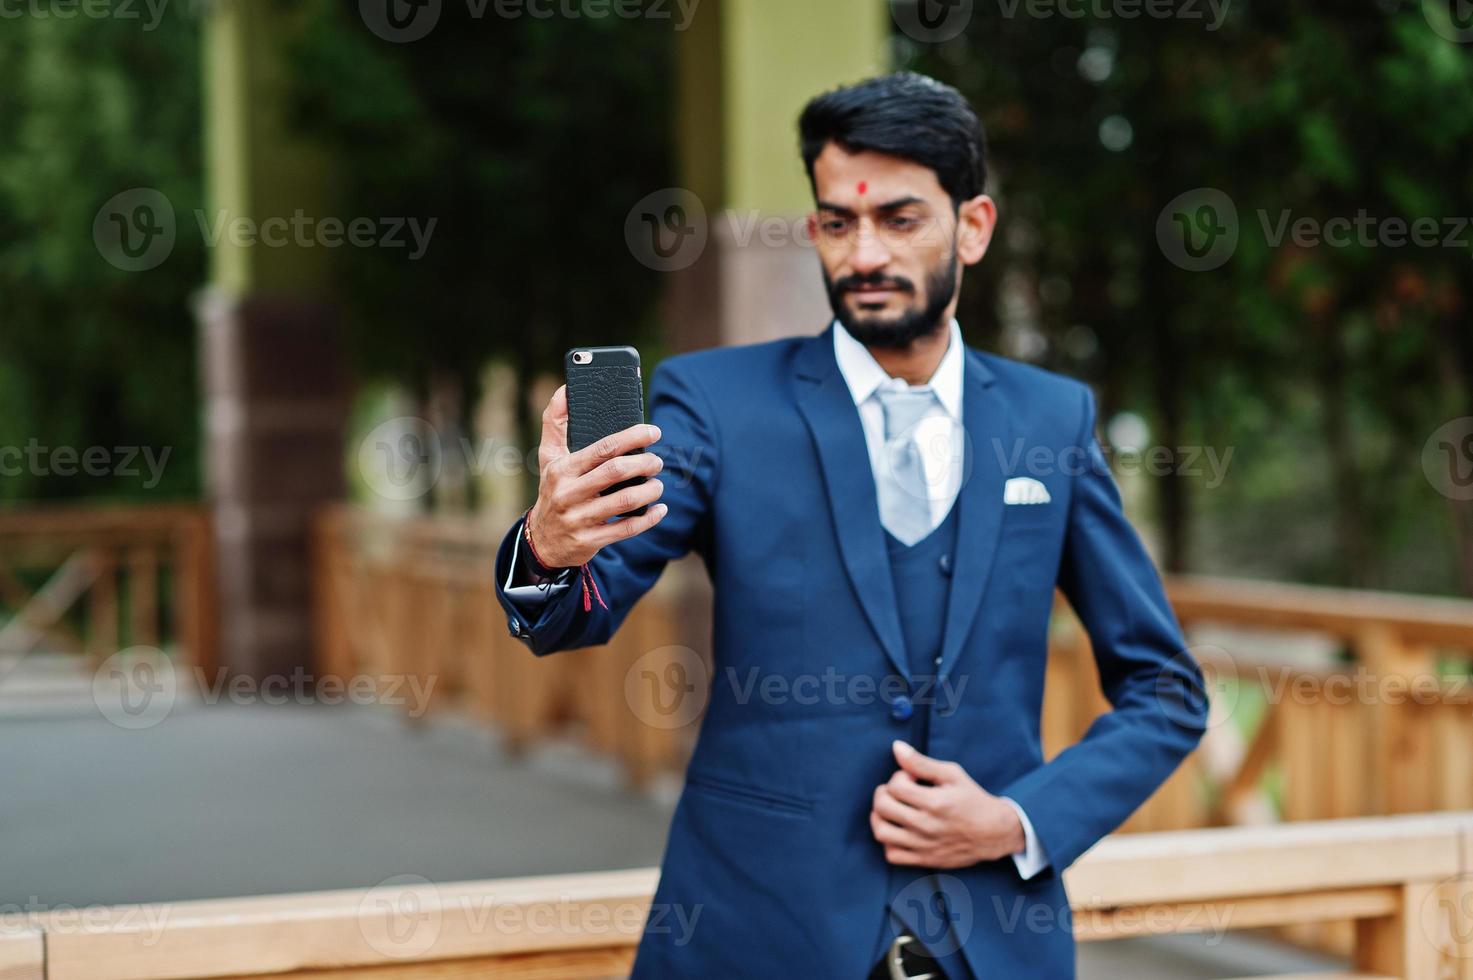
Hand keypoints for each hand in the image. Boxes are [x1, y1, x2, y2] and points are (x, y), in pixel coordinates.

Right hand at [525, 385, 667, 567]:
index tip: (653, 431)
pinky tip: (659, 510)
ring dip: (650, 491)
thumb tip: (565, 389)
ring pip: (624, 501)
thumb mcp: (548, 457)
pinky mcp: (589, 541)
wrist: (542, 540)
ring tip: (658, 484)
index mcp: (562, 468)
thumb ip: (555, 423)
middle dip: (645, 463)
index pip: (603, 448)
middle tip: (658, 461)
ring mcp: (579, 519)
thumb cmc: (553, 489)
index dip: (632, 437)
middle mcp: (568, 493)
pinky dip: (648, 519)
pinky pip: (626, 529)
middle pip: (616, 472)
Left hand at [869, 740, 1024, 868]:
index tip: (911, 777)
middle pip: (882, 807)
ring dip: (879, 816)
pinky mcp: (924, 860)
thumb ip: (921, 762)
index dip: (899, 776)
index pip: (895, 786)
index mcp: (935, 803)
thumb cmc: (972, 799)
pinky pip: (892, 855)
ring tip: (892, 809)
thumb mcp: (952, 774)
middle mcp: (927, 826)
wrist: (994, 833)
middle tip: (897, 791)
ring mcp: (924, 846)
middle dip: (884, 793)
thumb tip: (896, 747)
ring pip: (881, 832)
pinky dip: (888, 841)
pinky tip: (899, 829)